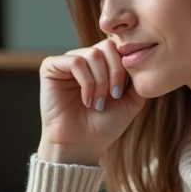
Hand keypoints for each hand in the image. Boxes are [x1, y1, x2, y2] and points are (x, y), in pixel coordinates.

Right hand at [37, 39, 145, 164]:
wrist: (81, 145)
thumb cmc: (103, 126)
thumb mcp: (131, 101)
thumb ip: (138, 78)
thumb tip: (139, 56)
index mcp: (101, 64)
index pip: (118, 47)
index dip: (125, 67)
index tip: (122, 93)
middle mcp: (84, 59)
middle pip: (107, 46)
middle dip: (116, 72)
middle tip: (114, 96)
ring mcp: (67, 62)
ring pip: (92, 54)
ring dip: (100, 81)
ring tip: (97, 103)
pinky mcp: (50, 67)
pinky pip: (75, 61)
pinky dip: (86, 82)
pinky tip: (86, 100)